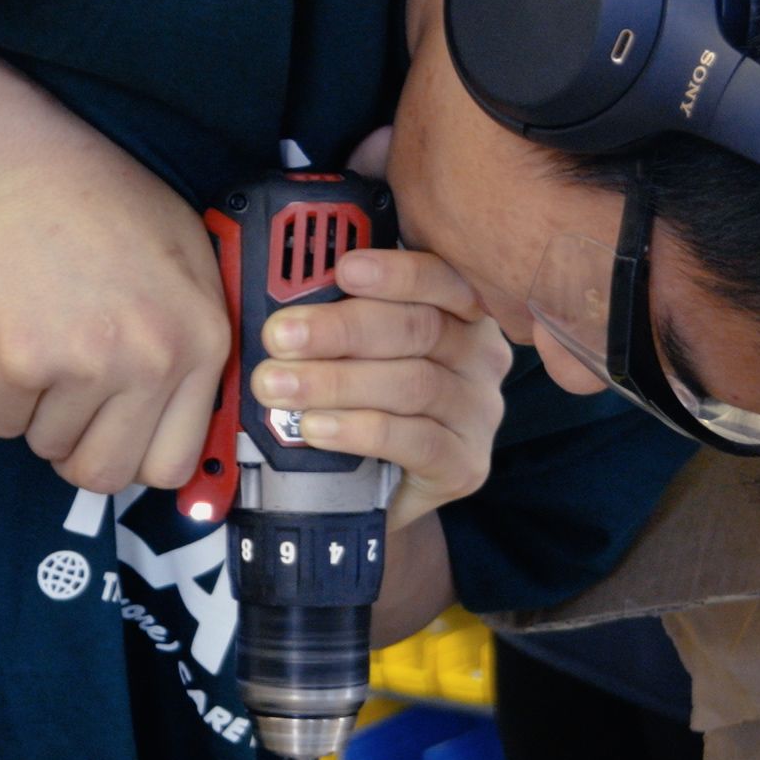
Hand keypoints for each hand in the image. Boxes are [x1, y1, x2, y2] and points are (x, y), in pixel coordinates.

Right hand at [0, 135, 231, 498]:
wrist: (11, 159)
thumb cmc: (97, 198)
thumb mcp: (187, 256)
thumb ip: (196, 338)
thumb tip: (185, 419)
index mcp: (202, 339)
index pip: (175, 459)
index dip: (137, 455)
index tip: (117, 439)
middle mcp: (152, 360)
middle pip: (108, 472)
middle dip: (79, 451)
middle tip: (66, 409)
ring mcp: (85, 364)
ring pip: (49, 446)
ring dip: (37, 414)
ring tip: (40, 351)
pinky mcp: (18, 361)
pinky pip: (4, 421)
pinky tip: (7, 340)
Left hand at [248, 247, 513, 535]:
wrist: (373, 490)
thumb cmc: (364, 404)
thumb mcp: (355, 350)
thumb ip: (338, 314)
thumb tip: (285, 298)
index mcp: (459, 311)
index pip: (440, 278)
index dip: (395, 272)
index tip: (345, 269)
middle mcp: (479, 357)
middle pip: (419, 330)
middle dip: (342, 329)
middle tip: (280, 336)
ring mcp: (478, 413)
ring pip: (414, 385)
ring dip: (336, 382)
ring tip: (279, 385)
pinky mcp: (465, 464)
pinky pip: (416, 441)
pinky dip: (360, 431)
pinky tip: (316, 427)